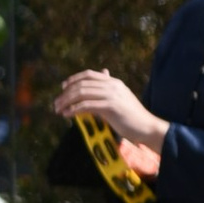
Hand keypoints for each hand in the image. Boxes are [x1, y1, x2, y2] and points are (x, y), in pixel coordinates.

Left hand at [52, 69, 168, 164]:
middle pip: (82, 84)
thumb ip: (108, 93)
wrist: (147, 127)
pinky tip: (67, 114)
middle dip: (66, 94)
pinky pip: (86, 105)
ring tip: (58, 109)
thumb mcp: (120, 101)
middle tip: (56, 103)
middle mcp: (112, 85)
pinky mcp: (111, 106)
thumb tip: (98, 91)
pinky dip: (74, 110)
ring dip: (67, 102)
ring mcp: (112, 95)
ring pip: (82, 94)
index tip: (63, 87)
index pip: (90, 75)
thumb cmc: (133, 117)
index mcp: (114, 83)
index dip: (74, 79)